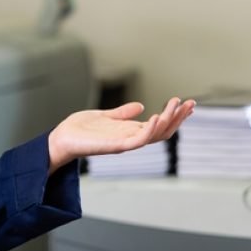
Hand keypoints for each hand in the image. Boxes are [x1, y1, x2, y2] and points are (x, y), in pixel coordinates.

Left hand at [48, 96, 194, 172]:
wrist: (60, 139)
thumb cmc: (80, 130)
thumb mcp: (105, 116)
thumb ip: (123, 113)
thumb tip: (140, 106)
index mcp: (130, 131)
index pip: (160, 125)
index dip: (175, 116)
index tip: (187, 103)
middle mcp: (131, 138)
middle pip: (163, 131)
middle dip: (178, 118)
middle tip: (190, 103)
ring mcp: (124, 143)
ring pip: (154, 135)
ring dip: (168, 121)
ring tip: (175, 106)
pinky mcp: (115, 146)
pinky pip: (137, 141)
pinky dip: (149, 131)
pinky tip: (156, 116)